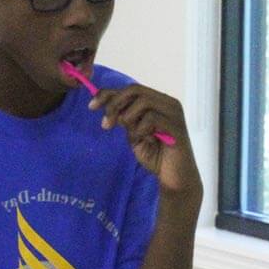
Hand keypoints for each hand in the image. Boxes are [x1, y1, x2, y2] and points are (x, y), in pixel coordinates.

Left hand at [89, 84, 200, 198]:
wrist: (175, 179)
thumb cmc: (156, 156)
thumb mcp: (134, 134)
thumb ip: (126, 118)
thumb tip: (107, 104)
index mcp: (158, 102)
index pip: (131, 89)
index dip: (108, 94)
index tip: (91, 106)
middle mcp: (168, 103)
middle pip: (135, 90)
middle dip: (115, 104)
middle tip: (106, 123)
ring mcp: (174, 114)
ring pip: (143, 102)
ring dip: (129, 118)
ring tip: (133, 136)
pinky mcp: (177, 127)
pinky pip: (152, 119)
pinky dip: (141, 130)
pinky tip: (146, 141)